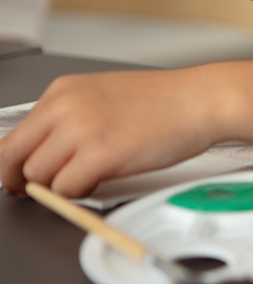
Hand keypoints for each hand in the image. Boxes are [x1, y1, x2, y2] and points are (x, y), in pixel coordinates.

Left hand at [0, 70, 219, 197]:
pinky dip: (79, 193)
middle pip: (12, 158)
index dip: (14, 164)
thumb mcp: (104, 97)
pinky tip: (101, 179)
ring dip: (59, 186)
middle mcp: (65, 107)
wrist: (202, 99)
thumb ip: (70, 121)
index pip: (14, 136)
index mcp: (63, 91)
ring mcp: (81, 129)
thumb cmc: (165, 102)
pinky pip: (66, 190)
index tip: (20, 177)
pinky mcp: (100, 154)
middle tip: (40, 190)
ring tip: (89, 177)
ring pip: (38, 177)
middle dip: (22, 181)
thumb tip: (44, 155)